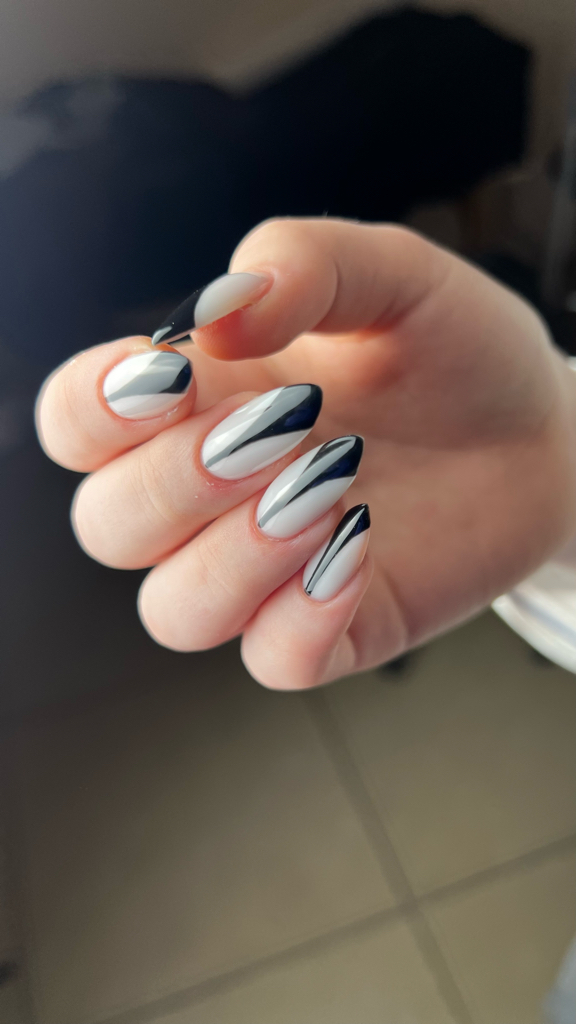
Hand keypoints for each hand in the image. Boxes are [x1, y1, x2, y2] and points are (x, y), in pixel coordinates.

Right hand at [36, 219, 575, 687]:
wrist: (542, 428)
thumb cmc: (452, 349)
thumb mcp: (391, 273)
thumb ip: (304, 262)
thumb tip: (219, 310)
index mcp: (200, 402)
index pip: (77, 424)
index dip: (91, 411)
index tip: (171, 378)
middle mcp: (214, 495)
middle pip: (107, 527)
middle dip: (173, 482)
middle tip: (282, 427)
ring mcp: (268, 569)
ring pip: (173, 611)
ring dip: (233, 555)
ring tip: (328, 488)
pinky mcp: (331, 626)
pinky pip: (273, 660)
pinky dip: (301, 617)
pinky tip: (360, 548)